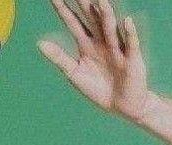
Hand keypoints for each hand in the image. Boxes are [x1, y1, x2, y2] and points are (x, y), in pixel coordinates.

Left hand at [39, 0, 150, 120]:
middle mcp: (101, 41)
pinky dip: (130, 34)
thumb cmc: (98, 89)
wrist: (122, 107)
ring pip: (110, 29)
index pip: (72, 22)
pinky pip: (131, 44)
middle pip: (91, 18)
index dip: (63, 8)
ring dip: (106, 15)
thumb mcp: (75, 74)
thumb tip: (39, 44)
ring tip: (101, 0)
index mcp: (86, 44)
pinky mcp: (132, 60)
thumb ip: (59, 58)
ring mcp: (117, 48)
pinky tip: (126, 21)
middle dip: (84, 4)